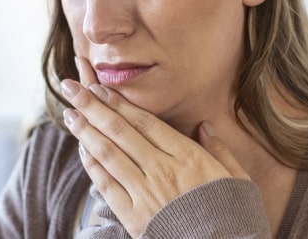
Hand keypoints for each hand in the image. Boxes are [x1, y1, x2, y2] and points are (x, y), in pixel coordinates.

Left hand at [61, 57, 249, 236]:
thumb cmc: (234, 217)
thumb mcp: (237, 178)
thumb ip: (219, 149)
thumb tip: (205, 125)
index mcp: (189, 157)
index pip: (145, 123)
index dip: (120, 103)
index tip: (101, 88)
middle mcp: (163, 170)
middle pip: (121, 132)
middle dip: (93, 107)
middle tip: (72, 88)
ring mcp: (146, 194)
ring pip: (109, 154)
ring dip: (86, 132)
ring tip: (70, 114)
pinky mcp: (135, 217)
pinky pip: (107, 185)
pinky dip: (93, 165)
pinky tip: (83, 150)